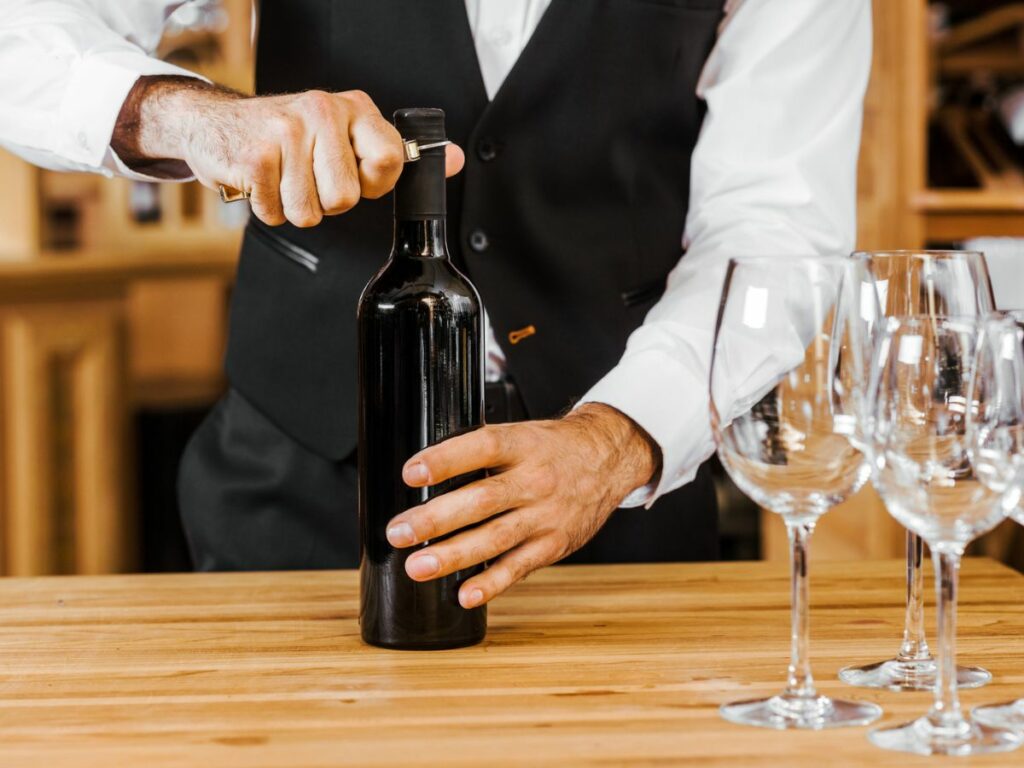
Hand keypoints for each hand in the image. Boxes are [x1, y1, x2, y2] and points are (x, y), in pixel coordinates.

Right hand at [112, 76, 464, 226]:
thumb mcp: (349, 134)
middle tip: (310, 178)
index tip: (354, 175)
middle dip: (327, 202)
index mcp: (355, 108)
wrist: (216, 121)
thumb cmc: (291, 137)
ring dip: (295, 208)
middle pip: (346, 198)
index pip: (391, 162)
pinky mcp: (253, 155)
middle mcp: (324, 110)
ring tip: (285, 179)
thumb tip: (455, 160)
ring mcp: (286, 130)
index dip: (373, 184)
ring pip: (310, 212)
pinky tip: (263, 181)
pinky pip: (276, 212)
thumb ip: (400, 152)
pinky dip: (268, 208)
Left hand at [385, 403, 660, 607]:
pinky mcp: (554, 544)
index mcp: (522, 445)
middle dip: (436, 519)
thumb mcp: (521, 434)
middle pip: (482, 500)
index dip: (445, 460)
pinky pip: (519, 566)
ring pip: (495, 538)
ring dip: (453, 556)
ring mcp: (546, 515)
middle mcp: (534, 480)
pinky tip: (465, 595)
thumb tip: (424, 472)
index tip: (412, 474)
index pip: (481, 448)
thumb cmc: (552, 448)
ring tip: (418, 567)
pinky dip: (492, 583)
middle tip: (399, 532)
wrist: (608, 459)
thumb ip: (480, 452)